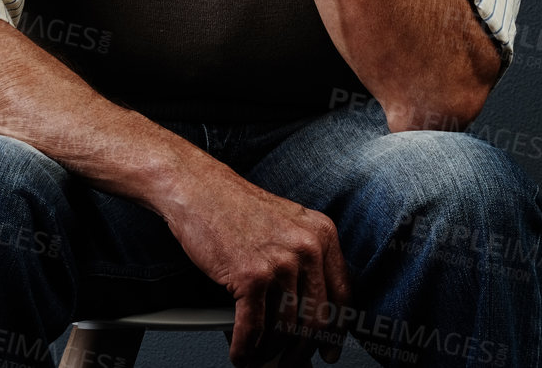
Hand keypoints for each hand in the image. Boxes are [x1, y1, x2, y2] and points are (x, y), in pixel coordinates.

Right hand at [162, 165, 353, 366]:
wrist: (198, 190)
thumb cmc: (236, 207)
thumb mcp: (287, 225)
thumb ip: (304, 262)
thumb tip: (309, 311)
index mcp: (322, 235)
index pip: (343, 295)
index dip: (336, 331)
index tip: (328, 349)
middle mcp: (307, 248)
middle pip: (316, 319)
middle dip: (301, 351)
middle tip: (291, 363)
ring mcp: (280, 262)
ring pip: (285, 328)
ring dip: (271, 353)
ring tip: (260, 359)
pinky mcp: (250, 276)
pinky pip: (253, 328)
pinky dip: (246, 348)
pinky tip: (241, 354)